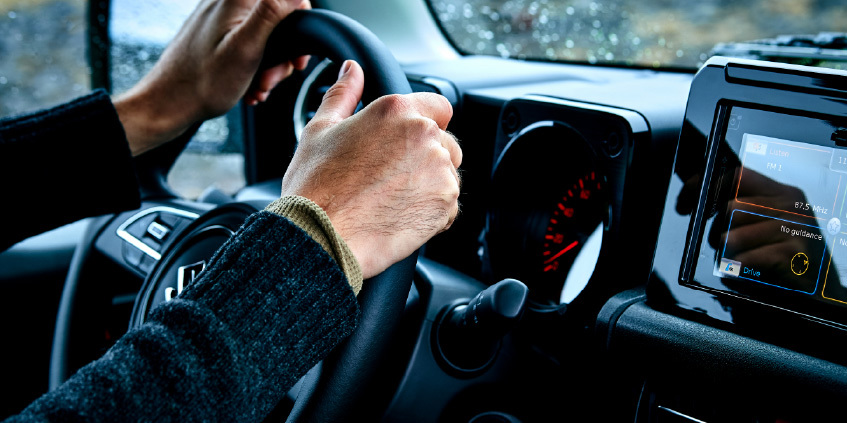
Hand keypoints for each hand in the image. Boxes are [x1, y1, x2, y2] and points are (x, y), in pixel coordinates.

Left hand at [114, 0, 310, 154]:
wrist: (168, 103)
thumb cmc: (202, 82)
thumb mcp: (246, 48)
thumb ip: (271, 13)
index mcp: (236, 1)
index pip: (288, 0)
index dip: (300, 25)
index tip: (296, 56)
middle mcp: (227, 3)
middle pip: (277, 19)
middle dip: (282, 54)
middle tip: (271, 77)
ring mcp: (220, 18)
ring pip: (264, 35)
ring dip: (268, 65)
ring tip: (257, 86)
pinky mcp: (216, 33)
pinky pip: (247, 44)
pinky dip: (254, 66)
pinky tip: (248, 86)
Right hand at [281, 60, 462, 277]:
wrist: (320, 234)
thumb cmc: (315, 186)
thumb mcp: (320, 130)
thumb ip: (343, 94)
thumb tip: (351, 70)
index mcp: (397, 111)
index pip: (439, 106)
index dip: (424, 124)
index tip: (406, 144)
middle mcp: (424, 135)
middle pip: (446, 142)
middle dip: (426, 158)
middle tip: (390, 179)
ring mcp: (439, 170)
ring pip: (448, 175)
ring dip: (430, 186)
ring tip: (391, 201)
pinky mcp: (445, 204)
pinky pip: (449, 207)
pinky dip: (432, 215)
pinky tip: (399, 217)